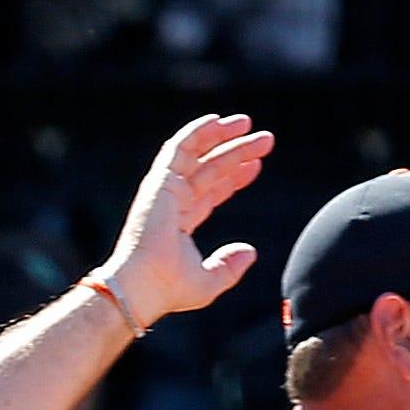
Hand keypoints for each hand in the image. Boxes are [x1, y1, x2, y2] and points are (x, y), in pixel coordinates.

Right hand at [95, 113, 273, 326]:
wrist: (143, 285)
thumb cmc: (168, 289)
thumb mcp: (209, 282)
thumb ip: (229, 267)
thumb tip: (251, 252)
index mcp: (180, 223)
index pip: (211, 192)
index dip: (234, 177)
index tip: (256, 165)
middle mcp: (172, 203)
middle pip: (210, 170)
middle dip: (237, 153)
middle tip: (265, 140)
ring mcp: (164, 190)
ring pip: (198, 155)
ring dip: (222, 137)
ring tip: (248, 124)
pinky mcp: (160, 181)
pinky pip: (179, 148)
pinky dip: (197, 132)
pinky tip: (218, 120)